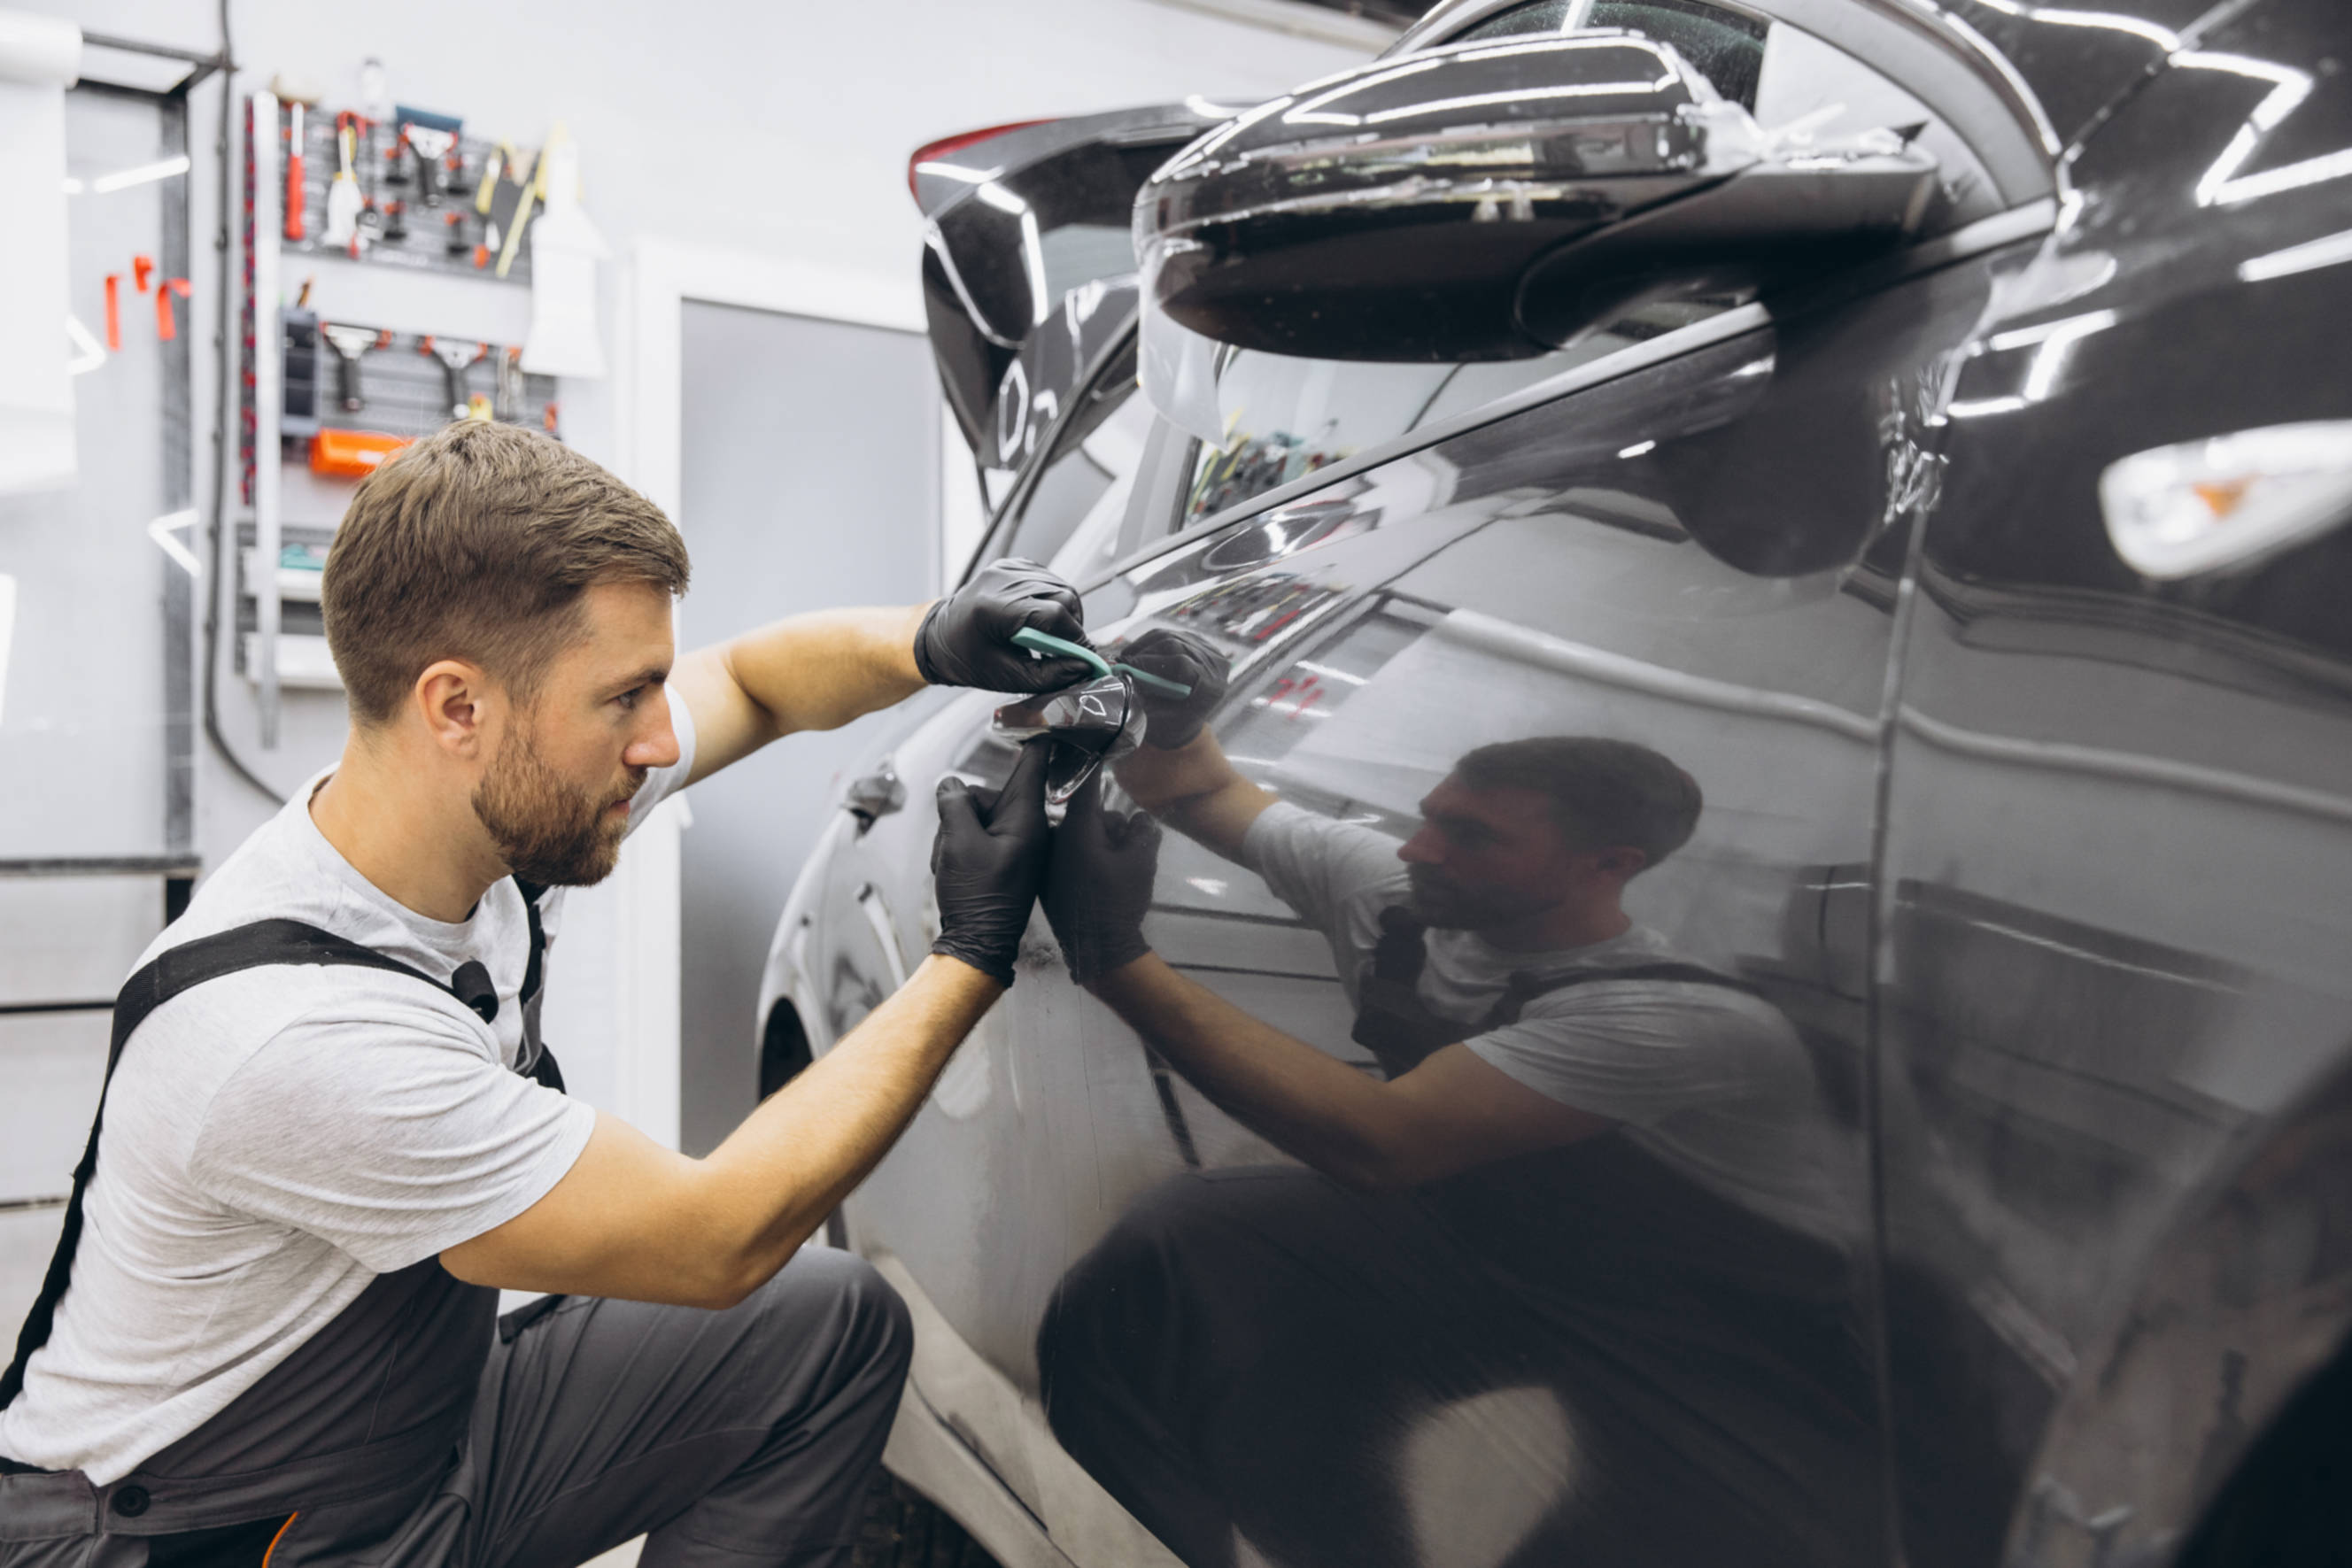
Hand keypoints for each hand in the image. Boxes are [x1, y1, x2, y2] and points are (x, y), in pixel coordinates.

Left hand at [914, 558, 1093, 691]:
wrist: (938, 638)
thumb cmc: (963, 657)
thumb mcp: (1006, 677)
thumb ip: (1049, 674)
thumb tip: (1083, 668)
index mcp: (993, 607)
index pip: (1053, 615)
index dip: (1075, 639)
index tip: (1084, 659)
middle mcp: (1000, 581)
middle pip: (1062, 597)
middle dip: (1072, 628)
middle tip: (1064, 652)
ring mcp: (1006, 569)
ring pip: (1061, 587)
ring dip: (1066, 615)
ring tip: (1050, 637)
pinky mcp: (1012, 566)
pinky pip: (1050, 580)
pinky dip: (1054, 600)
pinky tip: (1041, 618)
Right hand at [929, 740, 1052, 985]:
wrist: (979, 945)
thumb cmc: (977, 898)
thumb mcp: (958, 843)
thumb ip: (955, 804)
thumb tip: (952, 784)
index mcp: (1027, 818)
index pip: (1036, 762)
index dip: (1034, 732)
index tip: (1036, 706)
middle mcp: (1027, 827)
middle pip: (988, 792)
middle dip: (963, 809)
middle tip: (953, 843)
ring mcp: (1016, 844)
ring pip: (977, 816)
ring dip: (957, 834)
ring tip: (954, 866)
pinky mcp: (1003, 858)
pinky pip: (976, 837)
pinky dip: (960, 849)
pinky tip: (956, 872)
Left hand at [1042, 772, 1161, 986]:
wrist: (1098, 953)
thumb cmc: (1120, 904)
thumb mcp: (1144, 860)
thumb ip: (1143, 830)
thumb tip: (1137, 818)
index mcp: (1076, 829)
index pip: (1083, 783)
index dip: (1091, 760)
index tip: (1092, 740)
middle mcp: (1054, 839)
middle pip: (1085, 814)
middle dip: (1107, 825)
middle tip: (1125, 850)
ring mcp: (1046, 861)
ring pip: (1076, 836)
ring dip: (1096, 845)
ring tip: (1113, 874)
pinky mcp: (1045, 880)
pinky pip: (1066, 856)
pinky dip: (1082, 861)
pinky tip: (1096, 884)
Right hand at [1113, 627, 1228, 749]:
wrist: (1185, 722)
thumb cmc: (1171, 726)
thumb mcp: (1156, 719)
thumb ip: (1142, 699)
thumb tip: (1122, 678)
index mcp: (1211, 687)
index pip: (1181, 664)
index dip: (1150, 663)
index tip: (1126, 668)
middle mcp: (1215, 664)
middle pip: (1175, 645)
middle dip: (1144, 653)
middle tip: (1122, 663)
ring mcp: (1207, 650)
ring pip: (1170, 636)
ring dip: (1143, 646)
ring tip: (1126, 659)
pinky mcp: (1197, 641)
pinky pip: (1169, 634)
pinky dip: (1148, 642)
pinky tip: (1136, 653)